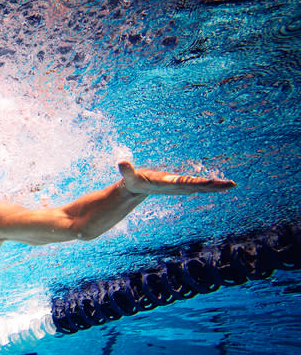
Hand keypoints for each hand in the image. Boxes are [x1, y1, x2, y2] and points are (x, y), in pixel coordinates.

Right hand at [118, 161, 235, 195]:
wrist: (134, 192)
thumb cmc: (131, 182)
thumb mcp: (128, 176)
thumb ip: (126, 170)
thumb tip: (121, 162)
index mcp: (167, 183)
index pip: (186, 182)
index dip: (200, 183)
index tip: (213, 183)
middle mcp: (176, 186)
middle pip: (198, 186)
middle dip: (215, 186)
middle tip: (232, 185)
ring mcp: (178, 187)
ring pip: (200, 187)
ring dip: (215, 186)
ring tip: (231, 185)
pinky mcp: (178, 185)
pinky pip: (196, 185)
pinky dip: (208, 185)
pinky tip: (218, 185)